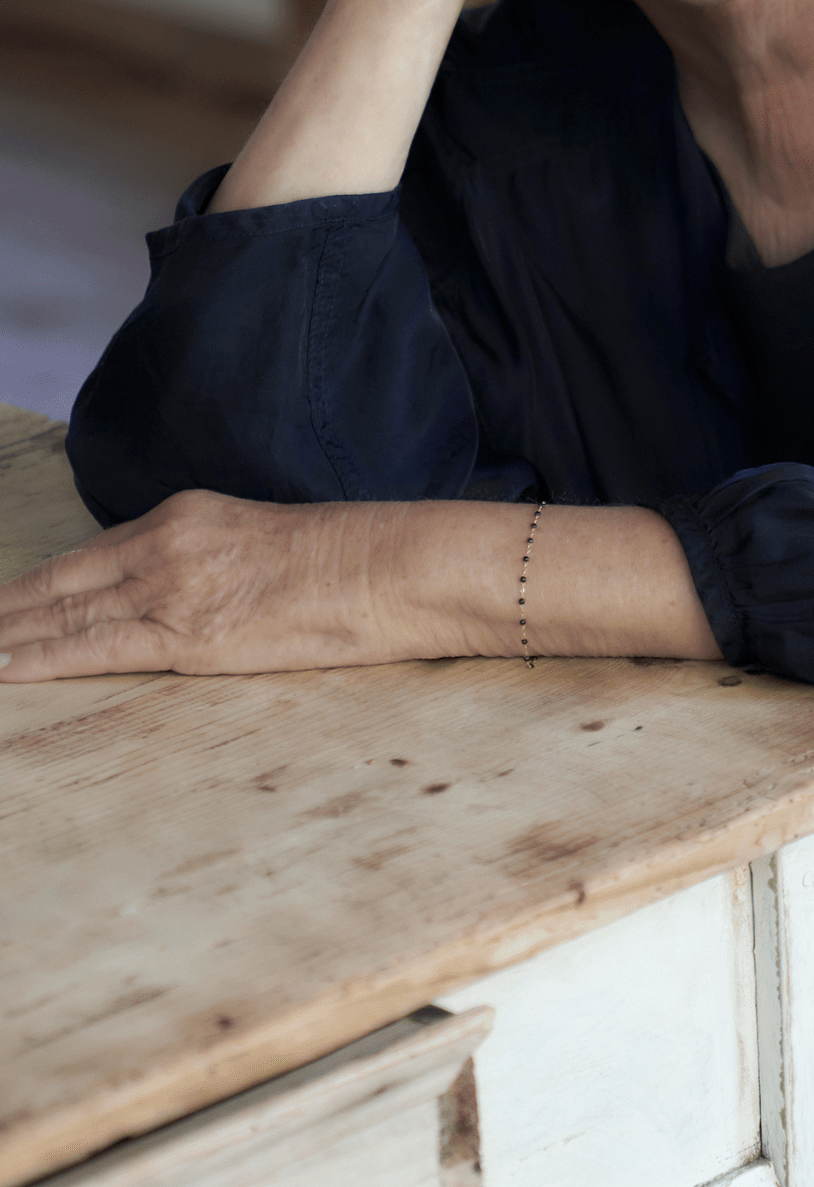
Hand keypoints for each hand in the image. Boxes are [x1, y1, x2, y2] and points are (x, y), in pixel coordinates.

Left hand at [0, 495, 719, 682]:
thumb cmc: (356, 563)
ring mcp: (174, 585)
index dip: (31, 591)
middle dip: (5, 613)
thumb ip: (217, 567)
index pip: (86, 560)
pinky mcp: (190, 633)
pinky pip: (92, 650)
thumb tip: (195, 603)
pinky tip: (2, 670)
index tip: (1, 609)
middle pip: (57, 585)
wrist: (401, 565)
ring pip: (60, 615)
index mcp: (187, 517)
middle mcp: (167, 542)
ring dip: (6, 637)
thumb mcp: (271, 549)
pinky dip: (36, 661)